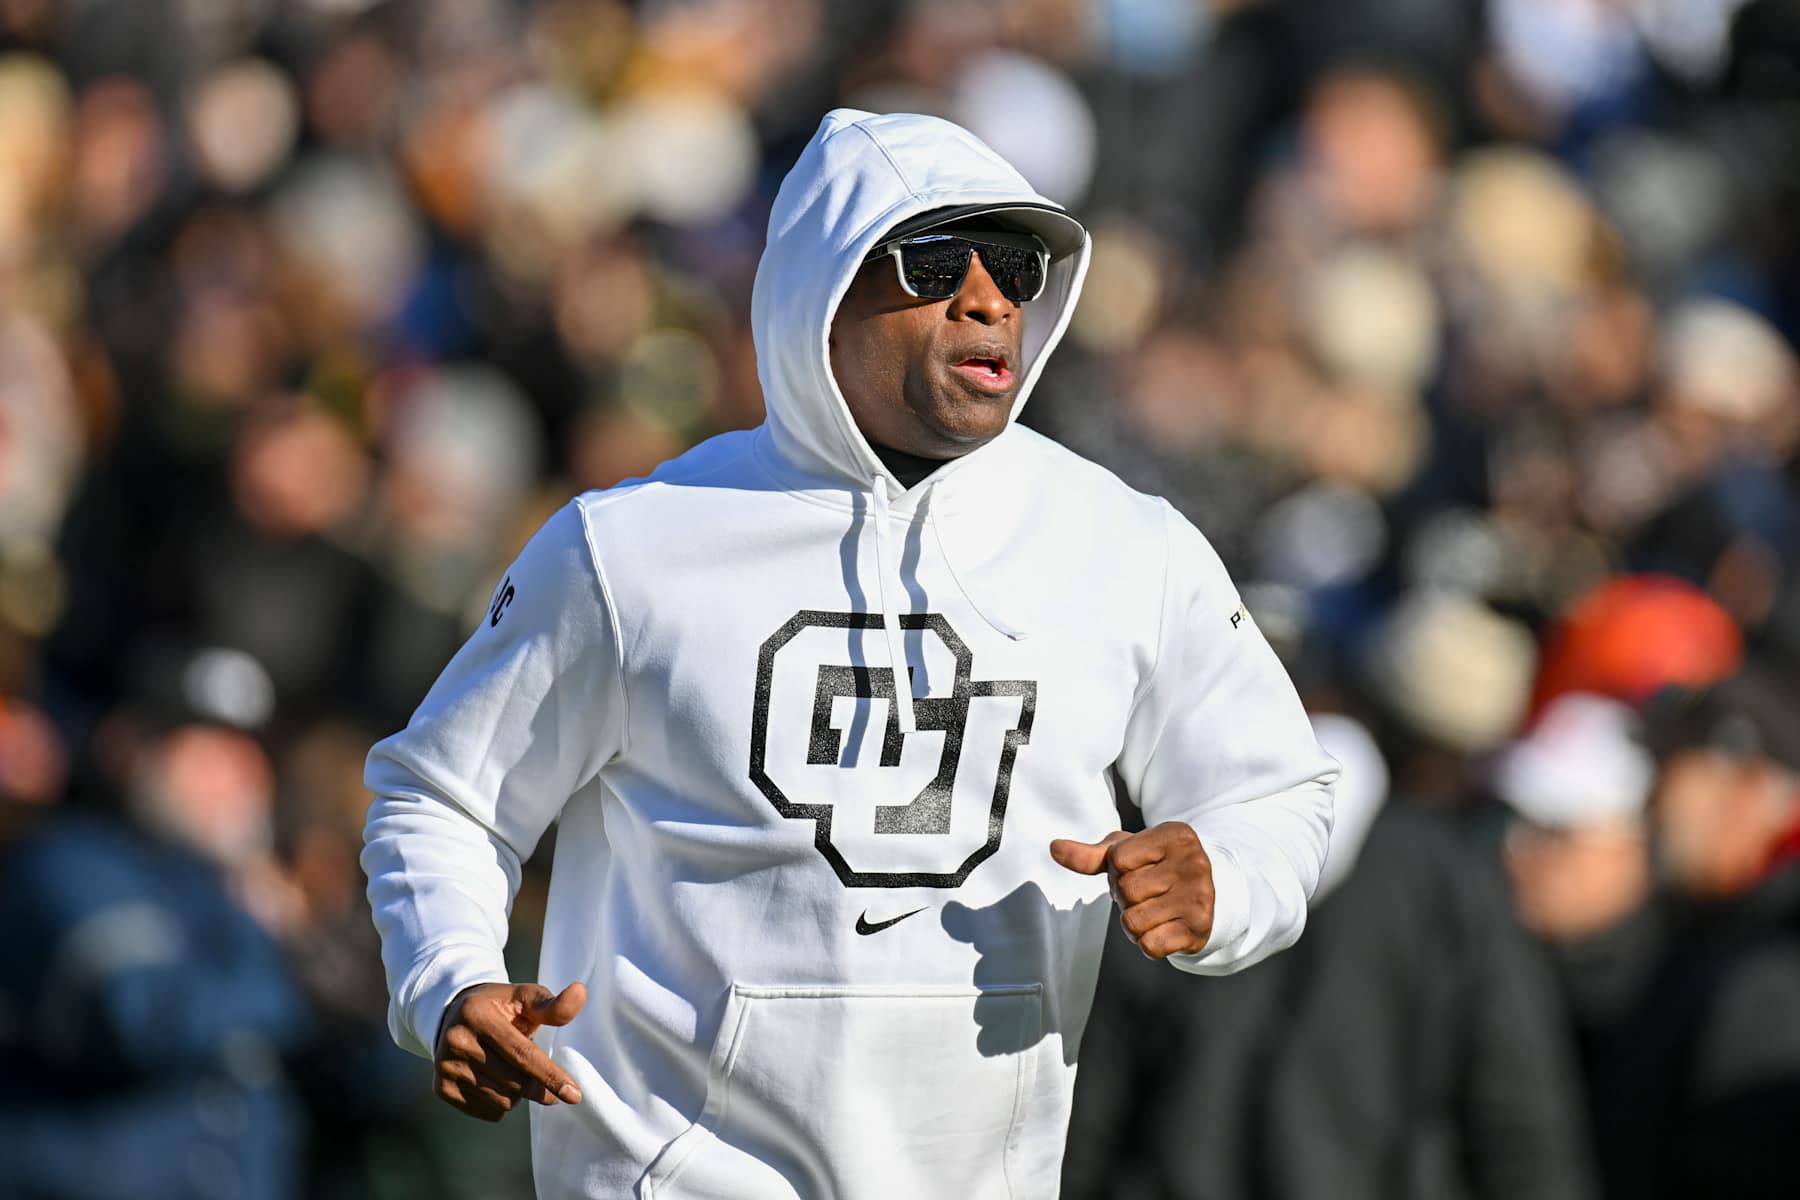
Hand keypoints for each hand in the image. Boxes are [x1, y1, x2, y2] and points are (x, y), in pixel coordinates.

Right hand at [434, 981, 586, 1120]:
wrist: (454, 1017)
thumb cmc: (500, 1008)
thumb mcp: (525, 998)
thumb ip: (553, 1004)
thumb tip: (580, 992)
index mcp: (477, 1015)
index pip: (521, 1053)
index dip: (550, 1076)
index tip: (574, 1096)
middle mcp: (456, 1042)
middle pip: (514, 1082)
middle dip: (539, 1087)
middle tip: (551, 1088)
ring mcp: (445, 1068)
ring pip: (502, 1101)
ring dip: (519, 1094)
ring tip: (513, 1071)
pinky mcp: (441, 1089)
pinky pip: (488, 1111)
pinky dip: (502, 1102)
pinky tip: (497, 1081)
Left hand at [1051, 823, 1214, 958]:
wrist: (1213, 891)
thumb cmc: (1159, 867)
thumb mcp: (1129, 853)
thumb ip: (1091, 854)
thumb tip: (1054, 847)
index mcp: (1175, 835)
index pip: (1118, 859)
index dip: (1118, 870)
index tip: (1138, 870)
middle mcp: (1193, 862)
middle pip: (1125, 891)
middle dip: (1126, 898)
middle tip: (1147, 894)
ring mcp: (1199, 896)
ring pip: (1133, 921)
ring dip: (1134, 923)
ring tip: (1153, 910)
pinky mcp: (1199, 928)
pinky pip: (1149, 945)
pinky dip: (1148, 943)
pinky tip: (1164, 928)